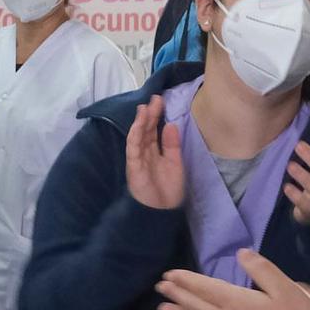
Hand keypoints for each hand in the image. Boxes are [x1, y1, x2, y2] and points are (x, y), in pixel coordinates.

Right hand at [126, 95, 184, 209]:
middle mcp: (144, 152)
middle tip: (154, 99)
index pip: (153, 130)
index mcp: (155, 151)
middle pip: (145, 130)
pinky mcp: (133, 165)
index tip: (160, 101)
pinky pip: (133, 147)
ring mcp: (138, 158)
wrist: (162, 210)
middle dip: (149, 114)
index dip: (156, 116)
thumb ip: (172, 144)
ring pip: (138, 135)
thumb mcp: (175, 162)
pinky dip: (135, 135)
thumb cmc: (168, 189)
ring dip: (141, 121)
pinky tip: (139, 125)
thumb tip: (170, 124)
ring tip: (145, 107)